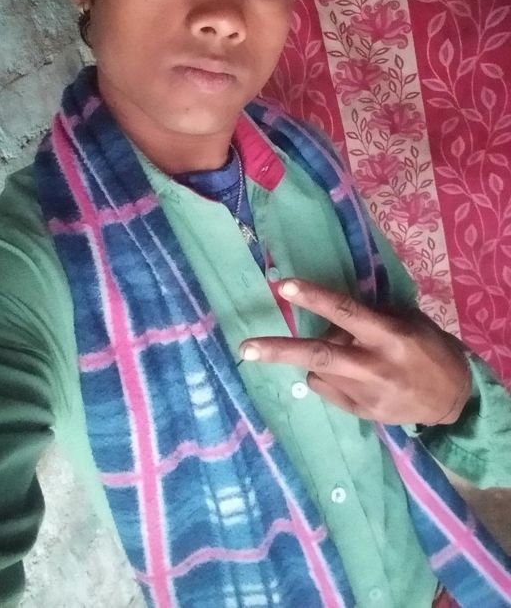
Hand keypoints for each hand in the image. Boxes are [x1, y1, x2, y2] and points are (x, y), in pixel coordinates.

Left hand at [239, 278, 471, 425]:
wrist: (453, 398)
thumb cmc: (429, 348)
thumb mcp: (407, 321)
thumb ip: (371, 316)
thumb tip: (327, 311)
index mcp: (388, 335)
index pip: (345, 311)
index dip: (313, 297)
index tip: (284, 286)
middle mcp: (374, 365)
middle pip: (319, 354)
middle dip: (279, 349)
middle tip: (246, 347)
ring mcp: (366, 394)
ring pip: (318, 371)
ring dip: (314, 358)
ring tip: (337, 353)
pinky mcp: (362, 414)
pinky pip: (325, 389)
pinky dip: (325, 376)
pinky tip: (346, 373)